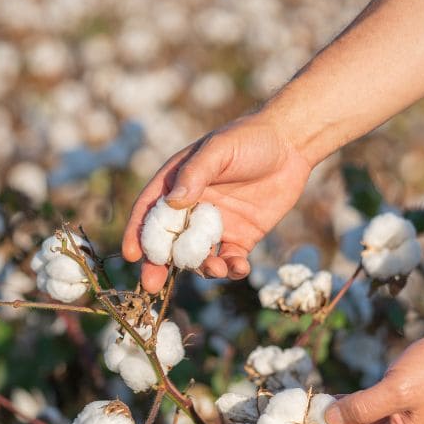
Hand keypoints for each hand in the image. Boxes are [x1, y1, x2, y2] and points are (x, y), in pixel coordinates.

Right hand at [121, 114, 313, 293]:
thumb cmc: (248, 139)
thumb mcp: (218, 150)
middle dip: (159, 264)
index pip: (150, 211)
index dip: (138, 233)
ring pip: (198, 256)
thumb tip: (173, 202)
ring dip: (201, 268)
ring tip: (214, 267)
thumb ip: (195, 174)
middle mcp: (192, 208)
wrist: (291, 144)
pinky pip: (230, 261)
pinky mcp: (241, 237)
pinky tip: (240, 268)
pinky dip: (232, 269)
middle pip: (168, 241)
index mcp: (177, 184)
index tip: (132, 255)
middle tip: (152, 285)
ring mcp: (216, 226)